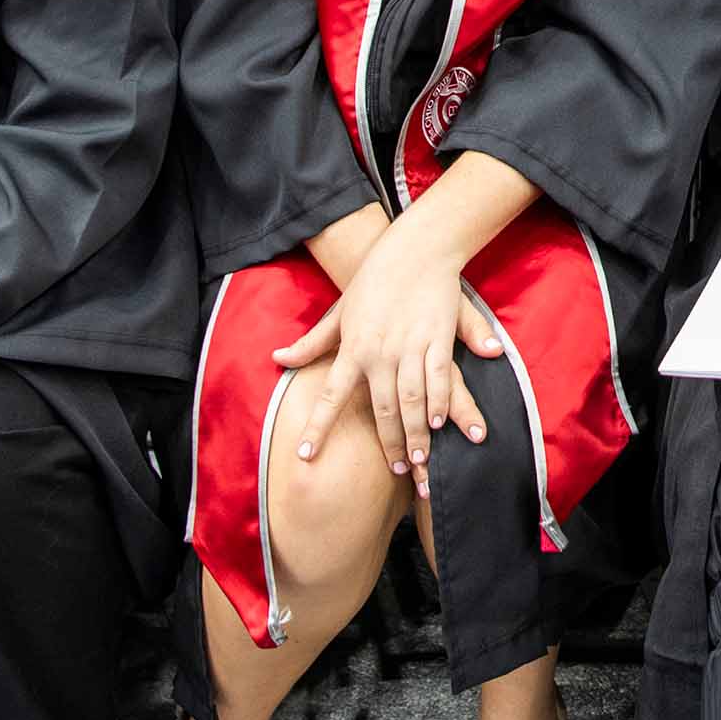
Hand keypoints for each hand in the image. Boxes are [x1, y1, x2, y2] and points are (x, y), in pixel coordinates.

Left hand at [277, 221, 505, 502]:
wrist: (415, 248)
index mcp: (353, 347)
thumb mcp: (339, 311)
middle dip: (390, 442)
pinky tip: (442, 423)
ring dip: (418, 431)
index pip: (330, 395)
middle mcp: (380, 351)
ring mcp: (411, 346)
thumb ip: (312, 342)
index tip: (305, 456)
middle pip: (383, 407)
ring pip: (413, 399)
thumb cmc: (373, 280)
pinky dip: (440, 402)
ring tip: (420, 459)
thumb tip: (277, 358)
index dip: (317, 427)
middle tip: (396, 470)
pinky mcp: (439, 337)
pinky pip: (440, 377)